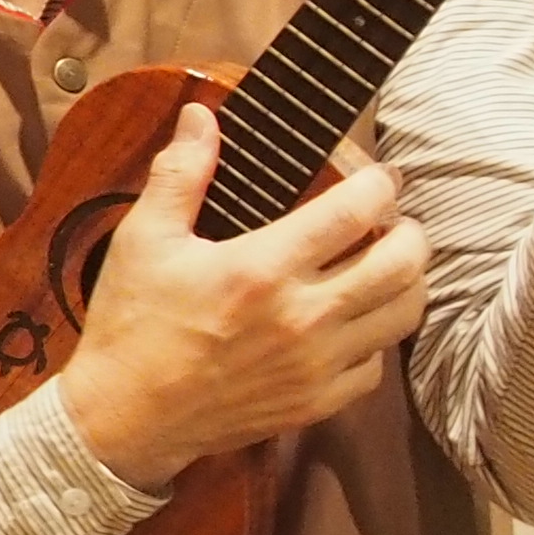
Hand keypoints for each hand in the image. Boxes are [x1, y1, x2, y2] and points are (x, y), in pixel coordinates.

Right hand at [55, 104, 430, 490]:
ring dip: (405, 282)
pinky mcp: (316, 404)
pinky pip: (377, 365)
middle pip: (403, 263)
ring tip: (383, 265)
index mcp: (262, 268)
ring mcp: (315, 366)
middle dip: (410, 231)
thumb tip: (202, 115)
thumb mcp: (144, 239)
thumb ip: (180, 174)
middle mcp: (302, 317)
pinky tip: (351, 321)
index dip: (380, 183)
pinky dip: (376, 337)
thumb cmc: (132, 325)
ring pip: (403, 314)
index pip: (356, 210)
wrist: (124, 419)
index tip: (377, 176)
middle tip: (392, 220)